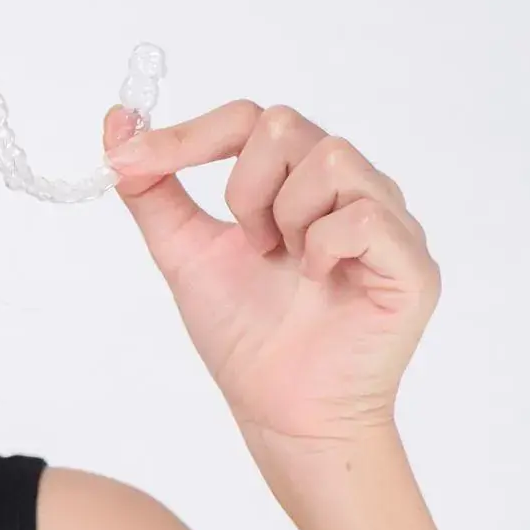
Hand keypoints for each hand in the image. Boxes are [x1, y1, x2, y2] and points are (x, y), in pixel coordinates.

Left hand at [102, 102, 439, 464]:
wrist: (281, 410)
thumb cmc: (244, 332)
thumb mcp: (181, 249)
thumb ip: (151, 189)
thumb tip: (116, 121)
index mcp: (295, 179)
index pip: (247, 119)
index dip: (188, 135)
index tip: (131, 160)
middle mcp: (347, 187)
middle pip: (285, 126)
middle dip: (244, 189)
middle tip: (250, 244)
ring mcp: (387, 220)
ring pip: (330, 158)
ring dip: (286, 217)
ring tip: (287, 265)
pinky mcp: (413, 264)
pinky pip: (363, 218)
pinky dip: (323, 248)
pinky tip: (317, 282)